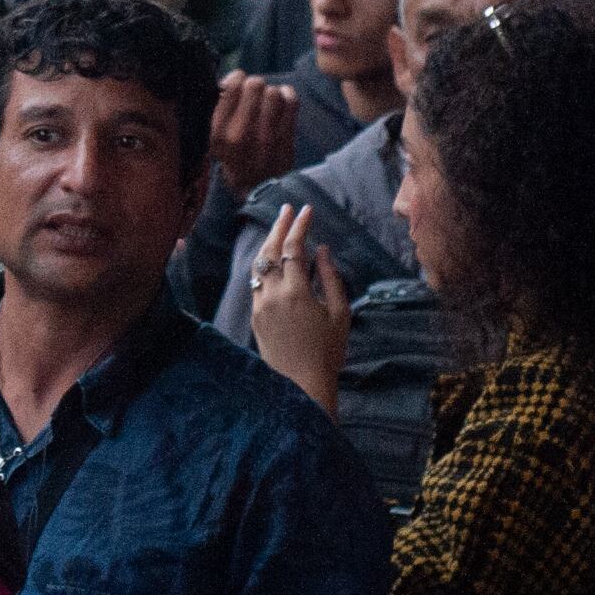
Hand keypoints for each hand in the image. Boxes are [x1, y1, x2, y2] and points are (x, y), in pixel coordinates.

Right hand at [210, 72, 299, 194]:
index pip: (230, 87)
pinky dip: (288, 94)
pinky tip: (282, 100)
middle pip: (254, 84)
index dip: (235, 78)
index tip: (237, 84)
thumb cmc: (235, 159)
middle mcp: (241, 133)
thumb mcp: (215, 141)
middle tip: (254, 93)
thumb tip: (231, 79)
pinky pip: (291, 100)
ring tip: (268, 101)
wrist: (259, 190)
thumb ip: (219, 112)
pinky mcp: (286, 136)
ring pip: (273, 91)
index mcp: (219, 132)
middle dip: (255, 84)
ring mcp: (266, 135)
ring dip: (271, 92)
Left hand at [247, 205, 350, 416]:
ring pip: (258, 266)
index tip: (307, 210)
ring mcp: (260, 307)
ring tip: (278, 229)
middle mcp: (273, 296)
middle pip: (270, 251)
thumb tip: (321, 249)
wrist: (302, 385)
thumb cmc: (328, 351)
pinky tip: (271, 260)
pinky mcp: (255, 318)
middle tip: (287, 209)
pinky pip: (256, 284)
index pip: (293, 248)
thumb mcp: (339, 313)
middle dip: (279, 226)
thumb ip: (330, 277)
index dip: (300, 225)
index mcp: (296, 293)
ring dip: (267, 244)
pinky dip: (263, 266)